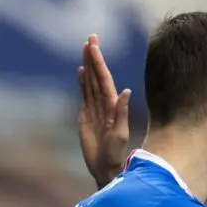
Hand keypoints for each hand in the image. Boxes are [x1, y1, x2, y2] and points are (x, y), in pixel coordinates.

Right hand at [77, 34, 130, 189]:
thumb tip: (126, 91)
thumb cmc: (115, 153)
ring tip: (85, 50)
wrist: (106, 168)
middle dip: (94, 57)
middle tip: (90, 38)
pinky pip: (84, 96)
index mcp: (111, 105)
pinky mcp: (86, 117)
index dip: (98, 61)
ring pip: (91, 83)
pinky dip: (82, 83)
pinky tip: (81, 73)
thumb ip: (121, 113)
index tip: (93, 45)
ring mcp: (94, 110)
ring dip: (88, 66)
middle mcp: (103, 104)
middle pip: (97, 76)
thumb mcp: (120, 134)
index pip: (104, 78)